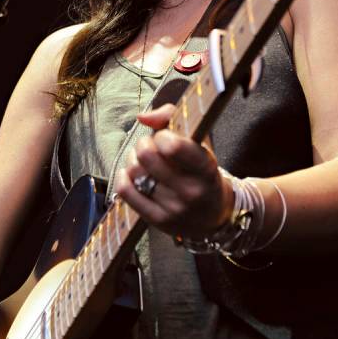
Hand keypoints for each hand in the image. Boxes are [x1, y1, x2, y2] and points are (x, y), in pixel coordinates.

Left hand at [114, 103, 233, 238]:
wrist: (214, 214)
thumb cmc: (202, 170)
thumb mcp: (199, 141)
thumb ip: (172, 117)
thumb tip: (141, 117)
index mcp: (206, 167)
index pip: (172, 147)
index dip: (162, 135)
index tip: (166, 137)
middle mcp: (191, 191)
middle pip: (147, 155)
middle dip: (144, 144)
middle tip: (151, 146)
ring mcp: (174, 209)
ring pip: (134, 172)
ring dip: (133, 159)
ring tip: (143, 161)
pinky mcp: (157, 220)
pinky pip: (125, 191)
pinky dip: (123, 176)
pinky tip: (132, 174)